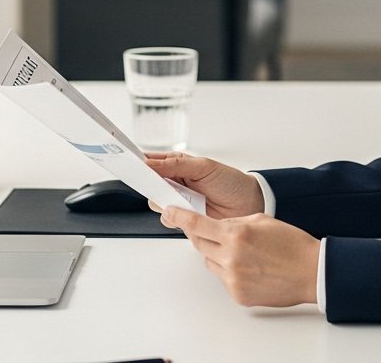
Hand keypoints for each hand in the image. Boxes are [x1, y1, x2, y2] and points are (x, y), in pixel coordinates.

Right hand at [144, 152, 264, 218]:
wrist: (251, 203)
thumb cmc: (231, 181)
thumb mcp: (204, 167)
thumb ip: (176, 164)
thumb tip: (150, 162)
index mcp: (178, 165)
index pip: (151, 162)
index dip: (139, 163)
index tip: (129, 164)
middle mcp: (176, 183)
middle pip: (150, 185)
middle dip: (150, 185)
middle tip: (156, 184)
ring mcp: (180, 201)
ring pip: (158, 204)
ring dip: (165, 202)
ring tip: (180, 199)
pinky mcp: (185, 219)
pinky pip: (170, 219)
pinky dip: (175, 217)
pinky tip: (187, 212)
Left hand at [162, 206, 319, 306]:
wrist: (311, 272)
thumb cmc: (292, 246)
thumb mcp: (261, 220)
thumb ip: (234, 222)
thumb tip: (216, 225)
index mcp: (236, 234)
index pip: (196, 224)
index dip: (179, 217)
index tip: (169, 211)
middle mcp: (231, 257)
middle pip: (199, 244)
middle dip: (205, 237)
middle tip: (220, 234)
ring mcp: (233, 278)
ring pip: (210, 262)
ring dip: (219, 255)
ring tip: (245, 253)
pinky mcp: (237, 294)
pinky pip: (222, 279)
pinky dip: (230, 271)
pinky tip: (250, 268)